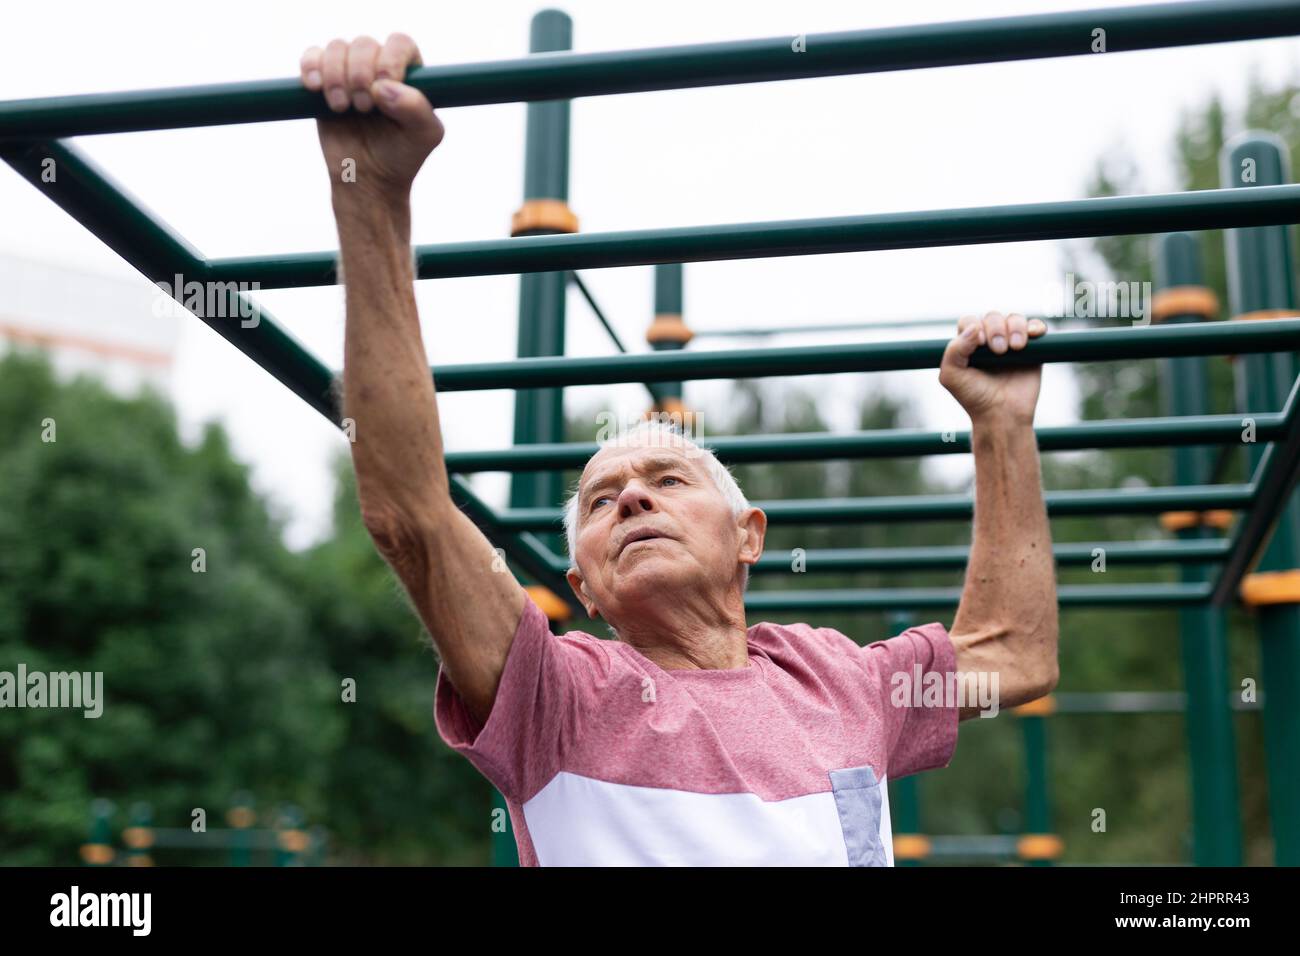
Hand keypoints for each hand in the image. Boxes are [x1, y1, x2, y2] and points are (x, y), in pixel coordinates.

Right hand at [300, 33, 444, 199]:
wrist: (367, 178)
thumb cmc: (402, 155)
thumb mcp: (424, 136)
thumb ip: (416, 108)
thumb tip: (382, 86)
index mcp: (410, 72)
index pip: (399, 43)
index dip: (389, 60)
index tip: (381, 88)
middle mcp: (380, 65)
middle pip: (364, 44)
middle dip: (360, 74)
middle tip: (364, 108)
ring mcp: (350, 71)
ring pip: (337, 47)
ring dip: (336, 76)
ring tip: (342, 108)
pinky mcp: (323, 81)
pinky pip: (312, 57)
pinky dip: (310, 67)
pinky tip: (315, 88)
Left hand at [938, 312, 1046, 423]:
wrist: (1003, 415)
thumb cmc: (974, 398)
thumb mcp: (952, 376)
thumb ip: (954, 350)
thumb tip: (975, 327)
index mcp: (968, 345)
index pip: (969, 321)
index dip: (975, 326)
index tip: (980, 344)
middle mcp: (989, 341)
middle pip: (992, 317)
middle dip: (996, 329)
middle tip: (999, 351)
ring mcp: (1011, 344)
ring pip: (1014, 318)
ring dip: (1015, 327)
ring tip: (1016, 348)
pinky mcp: (1032, 350)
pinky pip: (1036, 327)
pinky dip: (1035, 327)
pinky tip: (1033, 335)